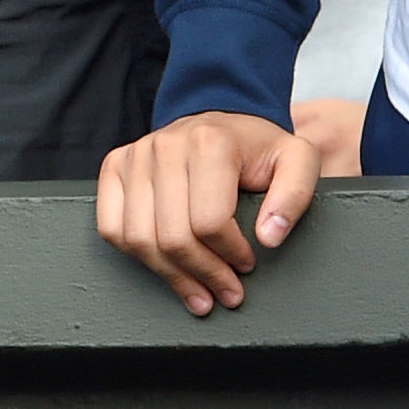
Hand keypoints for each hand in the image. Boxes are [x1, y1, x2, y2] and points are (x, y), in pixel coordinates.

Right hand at [95, 110, 323, 315]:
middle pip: (173, 237)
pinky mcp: (115, 167)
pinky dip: (136, 255)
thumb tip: (269, 237)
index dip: (231, 255)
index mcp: (210, 142)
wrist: (221, 118)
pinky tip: (163, 266)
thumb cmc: (258, 147)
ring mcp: (135, 156)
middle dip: (204, 275)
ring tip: (198, 291)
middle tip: (227, 291)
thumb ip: (294, 195)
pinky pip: (111, 227)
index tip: (247, 264)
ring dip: (171, 276)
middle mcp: (165, 145)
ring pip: (139, 239)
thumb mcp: (297, 160)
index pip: (209, 222)